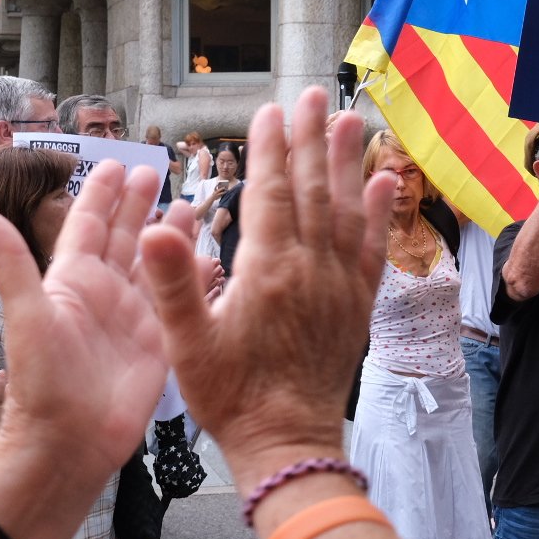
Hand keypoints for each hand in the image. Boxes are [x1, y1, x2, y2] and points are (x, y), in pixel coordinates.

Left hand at [0, 160, 170, 484]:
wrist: (68, 440)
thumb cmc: (42, 380)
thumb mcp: (26, 313)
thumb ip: (11, 260)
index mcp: (72, 280)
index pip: (88, 224)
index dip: (101, 194)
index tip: (115, 164)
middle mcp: (104, 293)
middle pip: (125, 237)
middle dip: (138, 204)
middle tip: (154, 172)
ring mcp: (134, 317)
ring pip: (155, 265)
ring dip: (170, 236)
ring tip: (188, 206)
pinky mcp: (159, 343)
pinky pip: (179, 301)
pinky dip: (193, 278)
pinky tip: (209, 258)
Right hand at [140, 87, 393, 482]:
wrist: (288, 443)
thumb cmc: (230, 398)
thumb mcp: (186, 343)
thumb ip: (172, 283)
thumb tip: (153, 228)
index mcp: (267, 271)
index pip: (271, 194)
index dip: (271, 149)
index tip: (270, 111)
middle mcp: (311, 270)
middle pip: (315, 190)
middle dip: (313, 139)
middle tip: (317, 95)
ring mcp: (340, 287)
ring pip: (349, 210)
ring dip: (350, 163)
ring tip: (353, 122)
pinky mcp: (358, 306)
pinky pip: (373, 248)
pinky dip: (380, 211)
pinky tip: (385, 182)